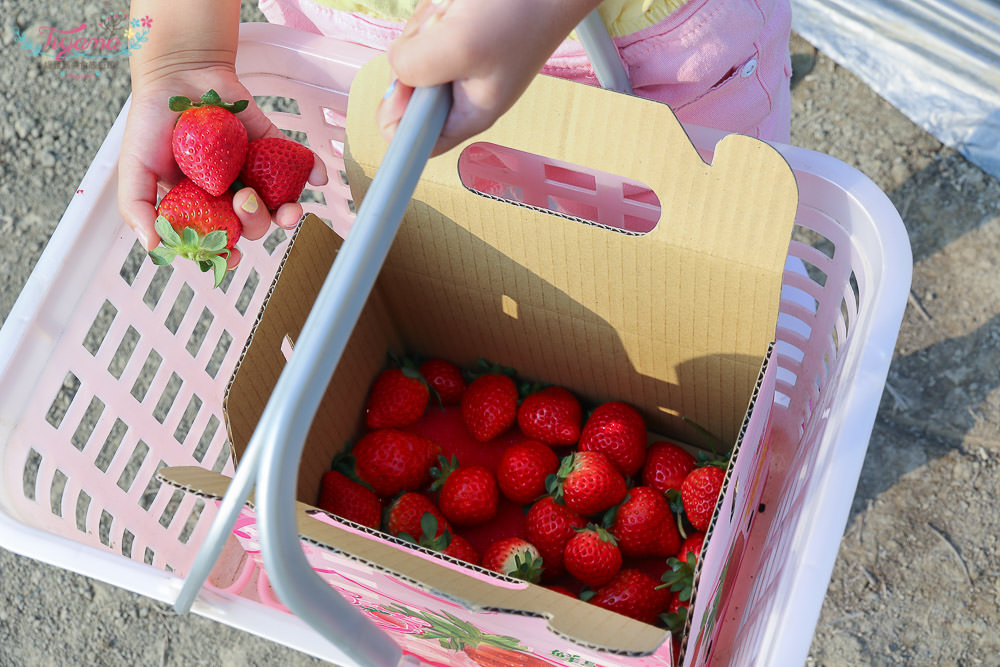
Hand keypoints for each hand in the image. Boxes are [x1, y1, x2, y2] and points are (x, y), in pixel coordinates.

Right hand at [117, 66, 327, 269]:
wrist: (176, 73)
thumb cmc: (151, 121)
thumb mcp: (134, 166)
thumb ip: (138, 207)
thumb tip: (153, 247)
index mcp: (200, 204)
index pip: (218, 239)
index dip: (227, 252)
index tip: (232, 257)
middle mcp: (229, 192)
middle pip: (252, 225)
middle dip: (255, 223)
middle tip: (244, 199)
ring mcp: (253, 171)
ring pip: (278, 204)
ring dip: (287, 213)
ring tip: (286, 207)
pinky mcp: (272, 146)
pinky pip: (298, 164)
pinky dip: (313, 171)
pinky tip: (320, 176)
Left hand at [377, 0, 601, 155]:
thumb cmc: (523, 12)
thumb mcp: (460, 46)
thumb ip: (416, 68)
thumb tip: (395, 70)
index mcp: (470, 114)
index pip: (417, 144)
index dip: (398, 118)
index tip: (407, 82)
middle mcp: (462, 91)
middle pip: (405, 88)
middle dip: (415, 53)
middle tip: (445, 31)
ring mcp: (458, 60)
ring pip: (412, 50)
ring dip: (427, 24)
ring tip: (458, 11)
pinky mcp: (456, 32)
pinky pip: (425, 24)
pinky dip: (436, 8)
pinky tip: (458, 3)